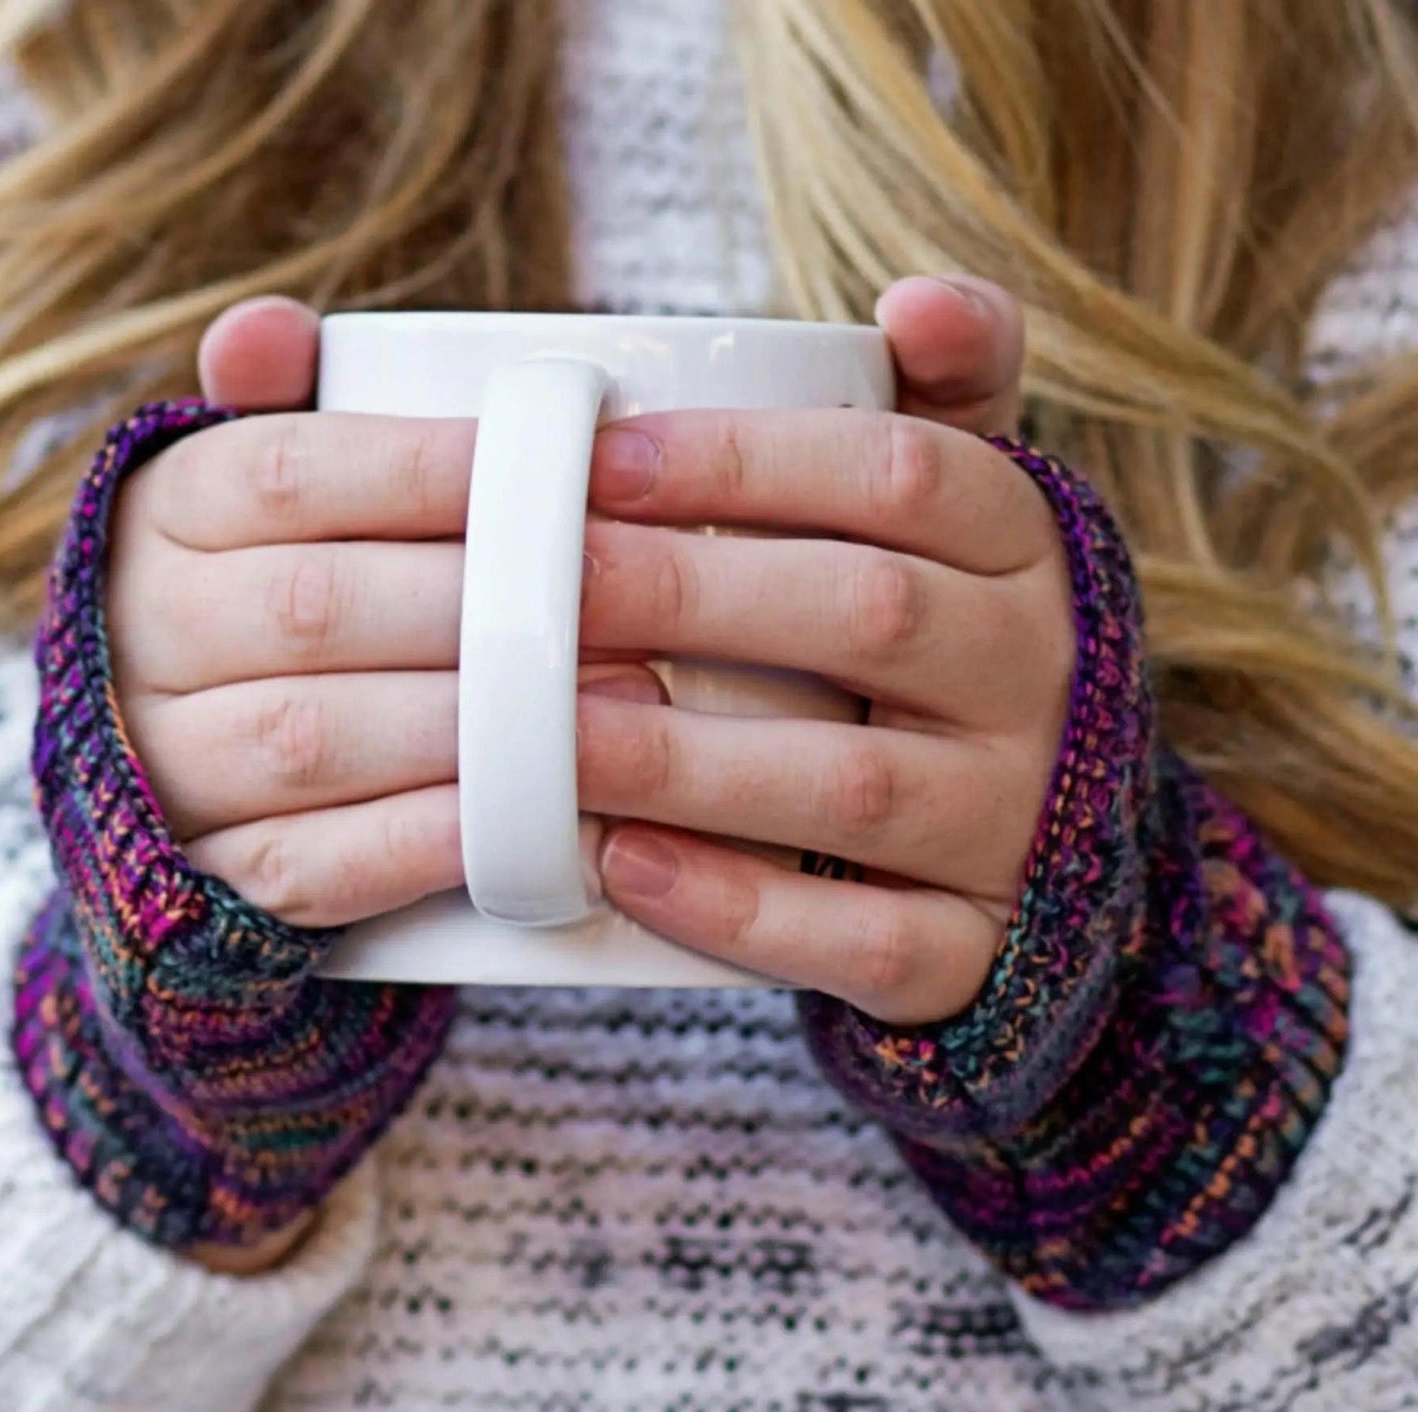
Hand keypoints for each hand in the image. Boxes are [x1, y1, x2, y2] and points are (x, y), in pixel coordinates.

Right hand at [109, 298, 670, 927]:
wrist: (170, 773)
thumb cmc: (267, 600)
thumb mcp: (250, 498)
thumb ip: (275, 411)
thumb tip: (272, 331)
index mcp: (160, 517)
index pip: (283, 473)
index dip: (424, 470)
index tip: (555, 464)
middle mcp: (144, 638)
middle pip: (315, 606)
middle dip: (479, 602)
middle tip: (621, 595)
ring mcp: (169, 768)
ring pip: (317, 737)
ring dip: (475, 721)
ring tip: (617, 702)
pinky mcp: (216, 881)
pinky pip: (320, 865)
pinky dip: (434, 841)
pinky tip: (539, 818)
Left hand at [578, 278, 1074, 1024]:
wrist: (1031, 849)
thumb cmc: (935, 650)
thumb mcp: (960, 524)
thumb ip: (936, 406)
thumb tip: (916, 298)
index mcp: (1029, 549)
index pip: (901, 470)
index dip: (744, 460)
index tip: (592, 459)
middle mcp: (1041, 677)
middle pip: (866, 613)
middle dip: (686, 594)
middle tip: (532, 589)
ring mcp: (1018, 824)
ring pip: (858, 785)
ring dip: (689, 757)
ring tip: (545, 734)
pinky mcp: (980, 951)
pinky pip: (869, 941)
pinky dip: (742, 910)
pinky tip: (620, 866)